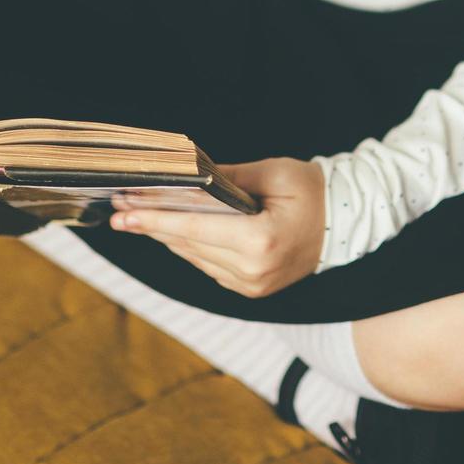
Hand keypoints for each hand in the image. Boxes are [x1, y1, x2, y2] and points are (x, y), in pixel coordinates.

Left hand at [109, 157, 325, 297]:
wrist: (346, 223)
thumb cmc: (313, 191)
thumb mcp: (272, 174)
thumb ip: (226, 179)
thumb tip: (184, 177)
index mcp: (262, 242)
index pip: (195, 228)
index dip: (156, 218)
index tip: (124, 210)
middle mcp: (254, 270)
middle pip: (189, 244)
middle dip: (151, 225)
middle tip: (118, 209)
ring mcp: (252, 285)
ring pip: (194, 257)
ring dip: (165, 236)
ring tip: (134, 217)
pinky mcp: (250, 289)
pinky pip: (208, 266)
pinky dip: (188, 247)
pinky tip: (167, 230)